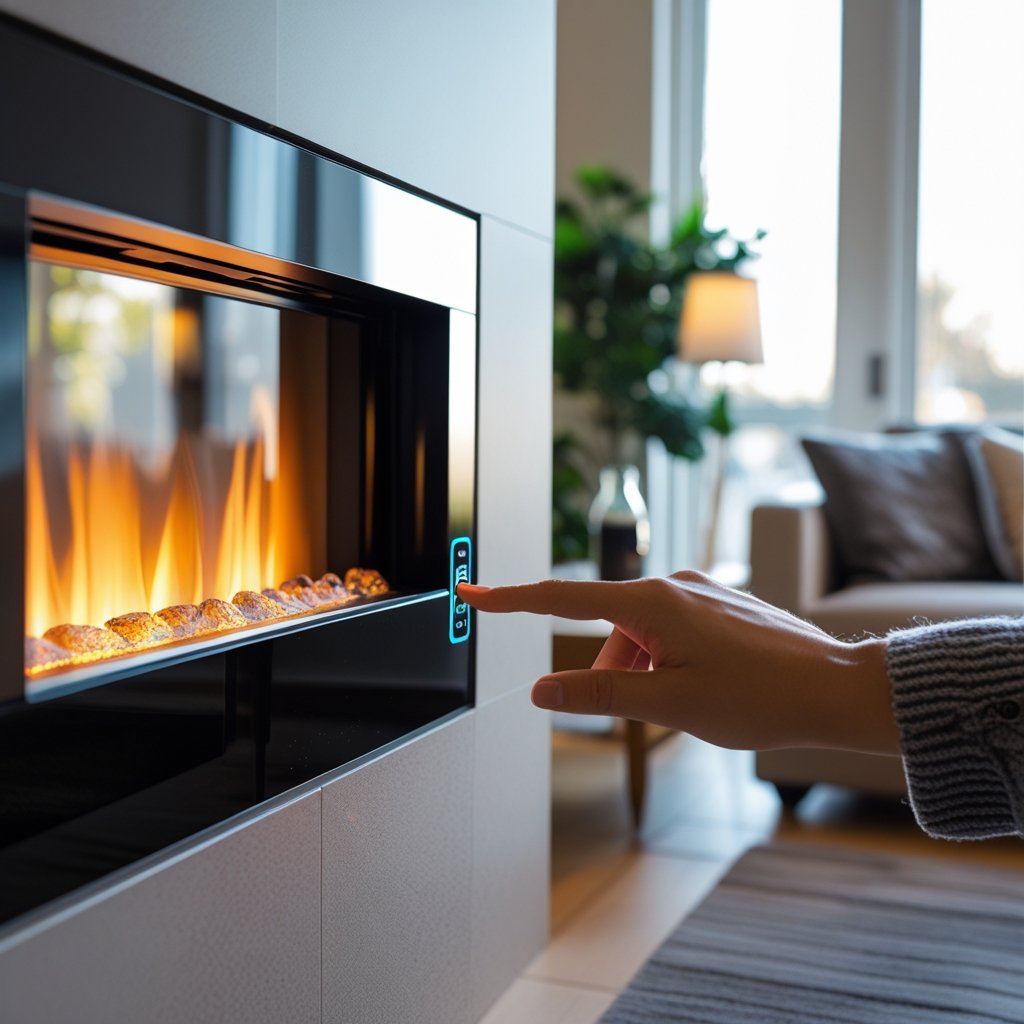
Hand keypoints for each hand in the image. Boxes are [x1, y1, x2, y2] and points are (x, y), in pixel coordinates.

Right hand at [457, 572, 899, 755]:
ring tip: (687, 704)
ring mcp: (701, 591)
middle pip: (609, 628)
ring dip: (643, 670)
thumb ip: (600, 694)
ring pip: (643, 633)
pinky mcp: (722, 603)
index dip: (511, 601)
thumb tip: (541, 691)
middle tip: (644, 714)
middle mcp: (675, 585)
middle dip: (611, 671)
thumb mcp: (669, 704)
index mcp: (652, 603)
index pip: (562, 599)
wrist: (837, 687)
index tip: (472, 595)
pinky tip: (704, 687)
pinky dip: (667, 660)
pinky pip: (672, 630)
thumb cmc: (759, 697)